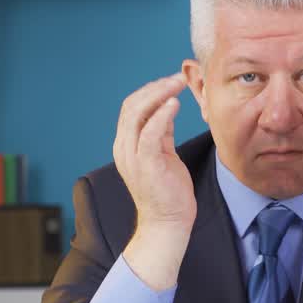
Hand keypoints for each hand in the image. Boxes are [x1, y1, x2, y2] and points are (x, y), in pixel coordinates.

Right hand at [113, 73, 194, 289]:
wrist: (167, 224)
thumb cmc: (168, 191)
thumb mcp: (163, 154)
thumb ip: (162, 132)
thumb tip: (167, 107)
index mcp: (126, 145)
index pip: (132, 107)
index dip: (151, 90)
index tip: (172, 81)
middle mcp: (124, 148)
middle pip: (132, 106)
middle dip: (155, 87)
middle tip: (178, 77)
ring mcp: (132, 157)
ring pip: (137, 114)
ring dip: (159, 94)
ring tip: (178, 84)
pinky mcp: (146, 165)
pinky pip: (150, 133)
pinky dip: (161, 115)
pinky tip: (174, 104)